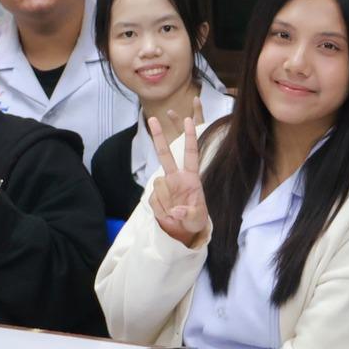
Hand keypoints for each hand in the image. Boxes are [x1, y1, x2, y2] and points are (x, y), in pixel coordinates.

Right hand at [147, 116, 207, 245]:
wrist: (183, 230)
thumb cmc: (195, 219)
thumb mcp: (197, 218)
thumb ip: (187, 214)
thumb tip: (175, 210)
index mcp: (191, 178)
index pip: (191, 154)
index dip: (190, 137)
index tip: (188, 119)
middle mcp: (176, 178)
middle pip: (165, 154)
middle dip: (158, 137)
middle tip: (152, 118)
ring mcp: (164, 186)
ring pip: (158, 184)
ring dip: (166, 202)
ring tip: (175, 214)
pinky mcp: (154, 196)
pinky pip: (153, 201)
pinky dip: (161, 212)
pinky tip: (168, 216)